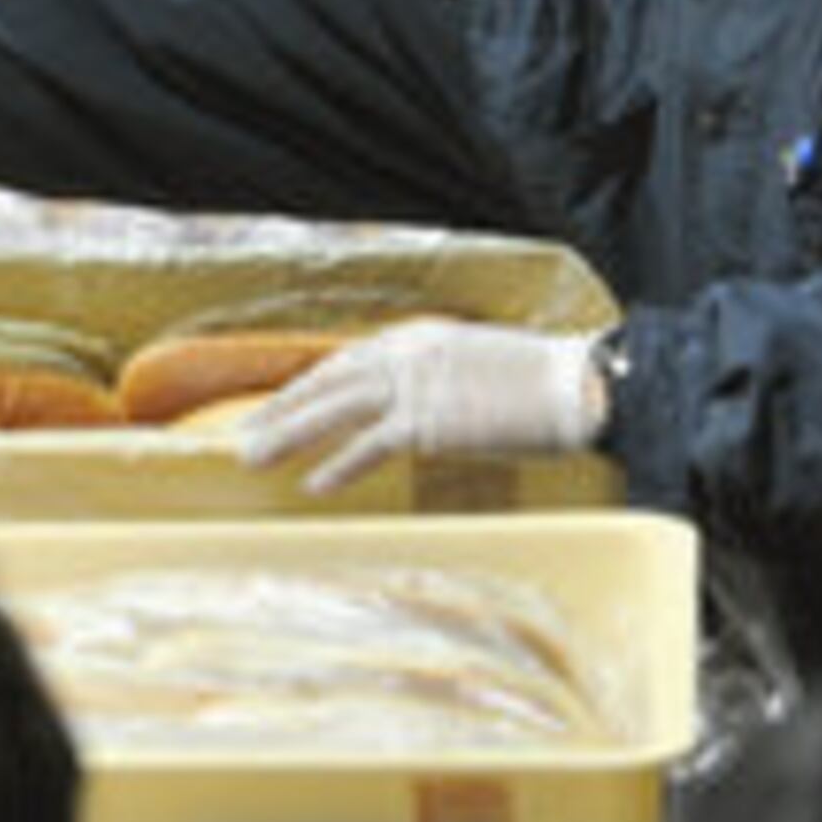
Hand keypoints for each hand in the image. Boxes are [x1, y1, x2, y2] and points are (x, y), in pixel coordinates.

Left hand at [228, 320, 603, 491]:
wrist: (577, 384)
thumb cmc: (541, 382)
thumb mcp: (479, 364)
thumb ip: (441, 378)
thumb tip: (426, 404)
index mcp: (420, 338)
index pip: (349, 360)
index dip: (311, 384)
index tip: (284, 402)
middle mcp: (408, 355)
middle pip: (328, 381)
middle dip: (282, 406)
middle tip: (245, 431)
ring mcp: (415, 387)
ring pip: (332, 409)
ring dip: (287, 433)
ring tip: (251, 456)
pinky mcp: (429, 422)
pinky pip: (369, 446)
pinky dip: (339, 465)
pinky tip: (315, 484)